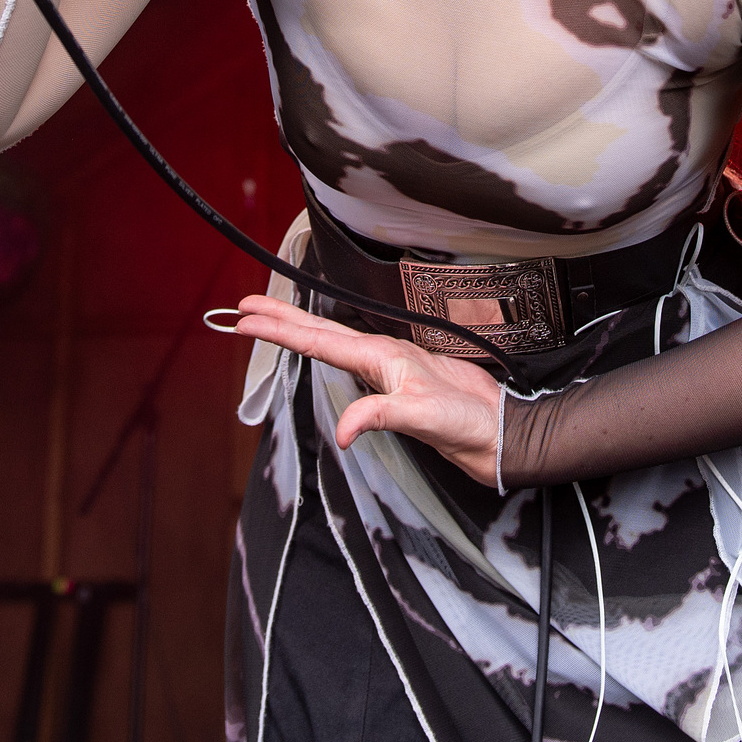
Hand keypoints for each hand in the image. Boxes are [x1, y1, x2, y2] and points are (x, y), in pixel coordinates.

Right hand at [229, 294, 507, 485]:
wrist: (497, 433)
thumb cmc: (467, 420)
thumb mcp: (423, 417)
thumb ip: (379, 416)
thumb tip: (340, 431)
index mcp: (381, 356)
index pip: (319, 341)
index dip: (280, 330)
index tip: (247, 319)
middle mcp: (381, 356)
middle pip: (320, 331)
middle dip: (280, 319)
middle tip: (243, 309)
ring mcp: (387, 368)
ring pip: (332, 341)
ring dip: (298, 329)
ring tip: (268, 321)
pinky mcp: (393, 384)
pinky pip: (346, 359)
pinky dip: (322, 349)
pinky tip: (319, 349)